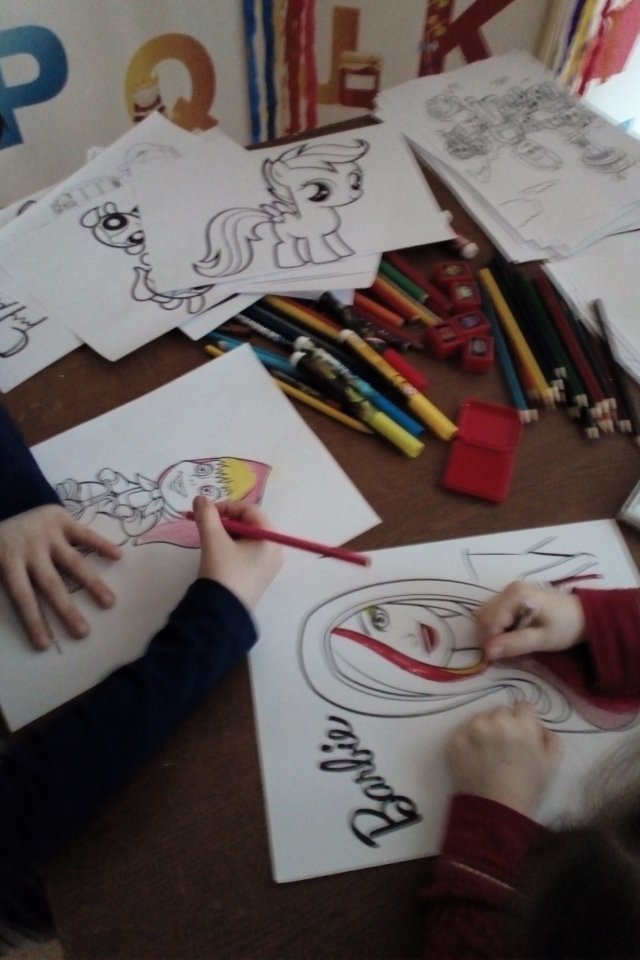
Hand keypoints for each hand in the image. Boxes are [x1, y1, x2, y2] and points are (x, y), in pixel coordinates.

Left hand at [0, 504, 121, 650]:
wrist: (5, 498)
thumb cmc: (2, 541)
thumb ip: (0, 580)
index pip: (22, 596)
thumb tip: (0, 608)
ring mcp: (49, 533)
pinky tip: (118, 556)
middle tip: (83, 633)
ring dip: (92, 582)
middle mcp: (31, 549)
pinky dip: (101, 544)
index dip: (33, 621)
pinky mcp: (62, 519)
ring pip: (73, 562)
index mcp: (9, 562)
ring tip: (109, 602)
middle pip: (51, 584)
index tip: (45, 645)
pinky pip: (85, 534)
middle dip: (67, 610)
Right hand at [192, 496, 282, 609]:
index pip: (250, 511)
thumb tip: (200, 498)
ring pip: (248, 538)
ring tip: (210, 540)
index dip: (226, 507)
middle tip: (207, 526)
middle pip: (250, 524)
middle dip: (226, 521)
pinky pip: (248, 553)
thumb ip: (207, 515)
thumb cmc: (222, 572)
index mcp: (271, 539)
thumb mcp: (213, 540)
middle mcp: (275, 550)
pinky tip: (218, 554)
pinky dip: (233, 547)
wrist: (221, 613)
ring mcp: (269, 565)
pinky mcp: (260, 576)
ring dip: (227, 534)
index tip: (206, 511)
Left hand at [446, 703, 561, 814]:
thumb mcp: (550, 764)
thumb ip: (551, 738)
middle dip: (505, 724)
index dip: (524, 720)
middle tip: (505, 746)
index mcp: (522, 725)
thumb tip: (540, 726)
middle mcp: (496, 721)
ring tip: (488, 752)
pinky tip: (475, 756)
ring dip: (485, 729)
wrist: (494, 810)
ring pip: (481, 718)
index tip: (521, 733)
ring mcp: (472, 729)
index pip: (523, 706)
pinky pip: (464, 731)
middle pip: (501, 712)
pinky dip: (468, 740)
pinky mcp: (455, 739)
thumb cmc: (526, 788)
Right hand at [475, 580, 585, 661]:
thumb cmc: (565, 628)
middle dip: (489, 636)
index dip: (490, 641)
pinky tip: (512, 632)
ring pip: (486, 614)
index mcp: (516, 596)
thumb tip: (488, 652)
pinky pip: (493, 611)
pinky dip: (497, 625)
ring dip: (492, 631)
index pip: (489, 621)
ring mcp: (509, 590)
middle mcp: (508, 588)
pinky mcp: (510, 595)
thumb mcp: (542, 640)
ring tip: (510, 641)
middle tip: (505, 651)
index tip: (497, 658)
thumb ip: (514, 644)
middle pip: (484, 616)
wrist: (583, 615)